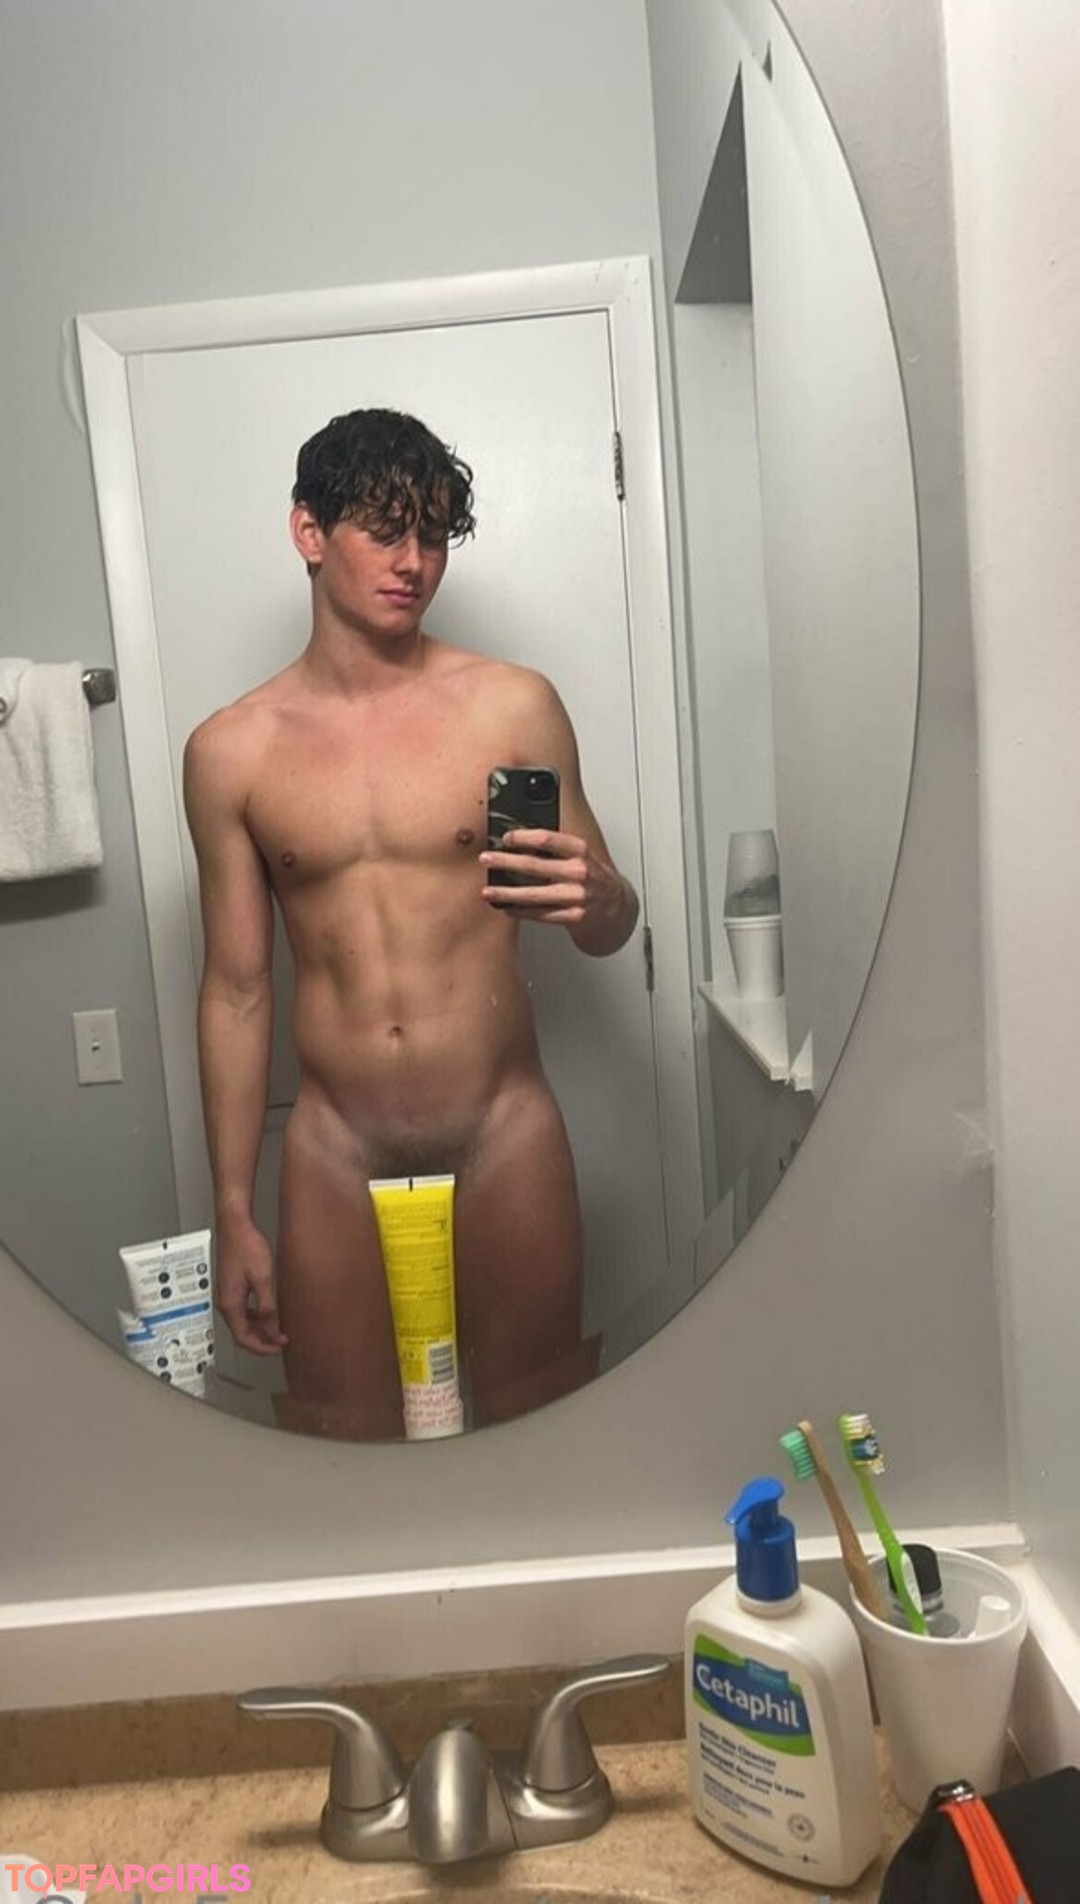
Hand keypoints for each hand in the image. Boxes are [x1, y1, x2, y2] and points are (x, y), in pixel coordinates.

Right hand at [214, 1219, 287, 1355]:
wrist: (235, 1225)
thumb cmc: (246, 1246)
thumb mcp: (262, 1279)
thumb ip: (267, 1307)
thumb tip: (272, 1329)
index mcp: (230, 1304)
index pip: (244, 1338)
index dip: (263, 1347)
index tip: (280, 1346)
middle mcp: (225, 1302)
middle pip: (241, 1332)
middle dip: (262, 1340)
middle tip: (282, 1340)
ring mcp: (227, 1294)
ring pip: (242, 1322)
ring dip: (260, 1329)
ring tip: (278, 1329)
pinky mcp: (231, 1286)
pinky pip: (242, 1310)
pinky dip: (255, 1317)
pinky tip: (268, 1312)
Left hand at [480, 828, 635, 952]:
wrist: (616, 907)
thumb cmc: (592, 877)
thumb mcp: (581, 855)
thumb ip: (556, 848)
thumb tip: (519, 841)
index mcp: (580, 850)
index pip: (547, 839)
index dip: (522, 837)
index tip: (505, 838)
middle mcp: (579, 872)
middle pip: (534, 865)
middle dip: (505, 862)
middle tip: (485, 859)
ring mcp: (576, 896)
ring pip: (533, 895)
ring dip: (506, 893)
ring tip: (488, 892)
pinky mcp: (574, 917)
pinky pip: (541, 915)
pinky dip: (521, 912)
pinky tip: (507, 909)